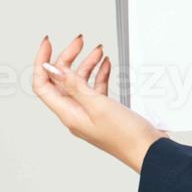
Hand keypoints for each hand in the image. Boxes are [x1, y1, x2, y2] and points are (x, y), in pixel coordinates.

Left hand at [31, 34, 168, 173]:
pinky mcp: (104, 111)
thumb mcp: (97, 105)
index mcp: (68, 113)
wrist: (148, 150)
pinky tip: (105, 64)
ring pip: (80, 82)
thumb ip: (74, 85)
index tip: (49, 43)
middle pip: (62, 80)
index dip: (42, 62)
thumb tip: (51, 69)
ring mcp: (90, 112)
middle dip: (68, 57)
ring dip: (87, 64)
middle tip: (80, 41)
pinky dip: (99, 74)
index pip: (43, 84)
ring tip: (97, 50)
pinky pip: (95, 89)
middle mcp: (75, 113)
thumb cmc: (125, 136)